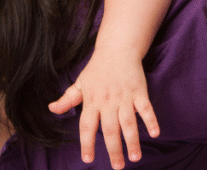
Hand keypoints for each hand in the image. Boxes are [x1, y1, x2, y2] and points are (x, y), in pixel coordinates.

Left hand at [49, 53, 159, 168]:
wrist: (117, 48)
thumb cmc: (97, 68)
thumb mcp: (80, 83)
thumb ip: (68, 99)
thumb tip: (51, 109)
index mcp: (92, 101)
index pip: (87, 126)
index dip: (87, 143)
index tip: (88, 159)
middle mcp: (107, 101)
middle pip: (110, 129)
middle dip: (113, 150)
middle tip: (117, 167)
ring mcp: (124, 97)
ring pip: (128, 123)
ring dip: (132, 141)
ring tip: (135, 158)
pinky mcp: (139, 91)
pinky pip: (145, 108)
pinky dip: (150, 120)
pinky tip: (154, 134)